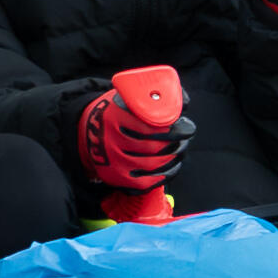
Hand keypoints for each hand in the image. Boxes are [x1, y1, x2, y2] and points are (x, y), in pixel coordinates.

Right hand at [73, 73, 189, 196]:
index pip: (153, 128)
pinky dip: (166, 174)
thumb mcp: (130, 97)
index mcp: (115, 118)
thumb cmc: (119, 112)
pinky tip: (173, 164)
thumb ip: (157, 95)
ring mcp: (115, 162)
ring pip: (155, 165)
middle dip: (178, 143)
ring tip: (181, 148)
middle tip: (185, 136)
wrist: (91, 131)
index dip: (175, 130)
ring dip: (175, 158)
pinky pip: (149, 182)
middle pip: (156, 148)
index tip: (186, 126)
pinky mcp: (119, 178)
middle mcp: (112, 141)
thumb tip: (183, 103)